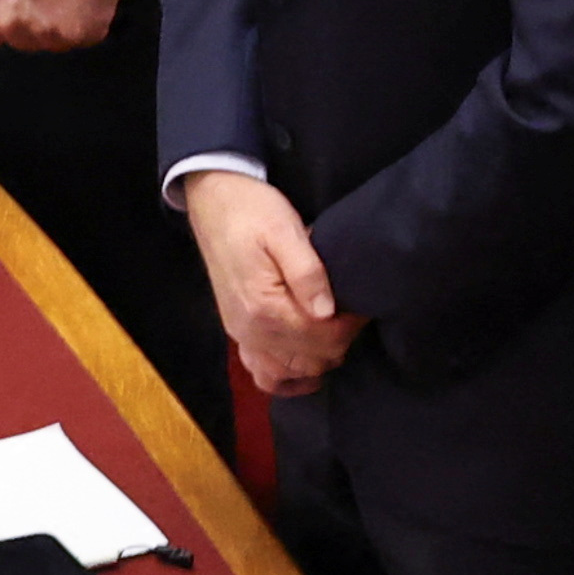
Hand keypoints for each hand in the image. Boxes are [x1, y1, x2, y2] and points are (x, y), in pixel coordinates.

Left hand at [0, 0, 131, 53]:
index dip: (8, 17)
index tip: (24, 1)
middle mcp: (9, 24)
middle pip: (24, 41)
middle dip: (35, 22)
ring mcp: (48, 31)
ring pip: (56, 42)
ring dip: (64, 24)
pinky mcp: (83, 31)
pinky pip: (86, 37)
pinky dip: (91, 20)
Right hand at [183, 168, 357, 394]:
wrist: (213, 199)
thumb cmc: (252, 210)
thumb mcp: (284, 230)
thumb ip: (306, 273)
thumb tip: (328, 312)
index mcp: (264, 307)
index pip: (322, 339)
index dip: (350, 326)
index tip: (360, 305)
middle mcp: (250, 330)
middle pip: (310, 360)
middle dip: (338, 341)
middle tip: (350, 312)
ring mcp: (241, 335)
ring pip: (288, 373)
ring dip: (316, 360)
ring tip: (331, 331)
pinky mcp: (238, 332)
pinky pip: (263, 373)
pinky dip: (287, 375)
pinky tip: (305, 361)